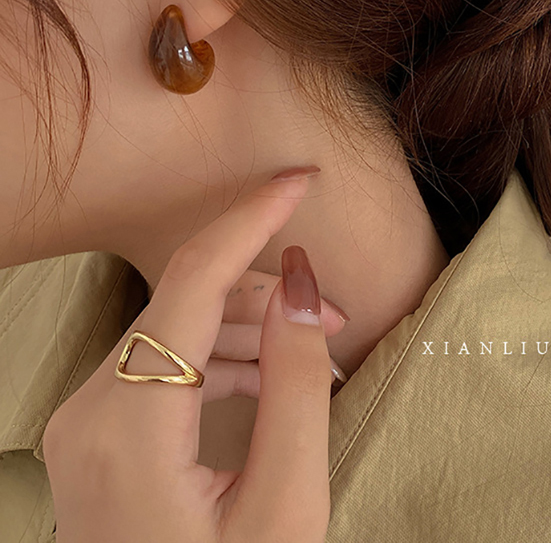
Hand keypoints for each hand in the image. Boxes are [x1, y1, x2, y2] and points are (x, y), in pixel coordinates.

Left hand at [42, 172, 335, 541]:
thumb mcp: (286, 499)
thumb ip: (295, 380)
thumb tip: (299, 278)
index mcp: (128, 422)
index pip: (195, 279)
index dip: (253, 217)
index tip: (299, 177)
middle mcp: (90, 408)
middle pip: (188, 303)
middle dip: (268, 292)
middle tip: (336, 314)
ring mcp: (88, 419)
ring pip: (179, 330)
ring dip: (251, 326)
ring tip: (314, 348)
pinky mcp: (102, 431)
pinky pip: (168, 365)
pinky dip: (224, 358)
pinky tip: (272, 377)